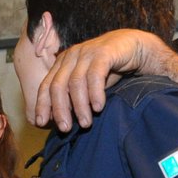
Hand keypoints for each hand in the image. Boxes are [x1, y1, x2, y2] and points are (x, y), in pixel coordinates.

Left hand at [33, 29, 167, 131]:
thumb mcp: (87, 85)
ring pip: (76, 82)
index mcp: (62, 63)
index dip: (42, 105)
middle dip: (59, 109)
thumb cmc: (109, 70)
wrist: (135, 48)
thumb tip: (60, 122)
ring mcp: (86, 53)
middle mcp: (71, 56)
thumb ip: (74, 98)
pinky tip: (98, 108)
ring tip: (85, 123)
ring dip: (80, 106)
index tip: (41, 123)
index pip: (46, 85)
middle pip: (58, 85)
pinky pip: (95, 75)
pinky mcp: (103, 52)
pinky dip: (95, 93)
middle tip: (65, 128)